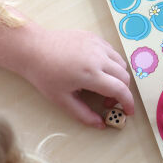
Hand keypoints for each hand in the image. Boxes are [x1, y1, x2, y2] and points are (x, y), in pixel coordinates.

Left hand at [15, 25, 134, 127]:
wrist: (34, 49)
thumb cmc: (44, 75)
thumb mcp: (61, 99)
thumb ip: (83, 114)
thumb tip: (100, 124)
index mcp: (90, 74)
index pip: (120, 90)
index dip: (128, 102)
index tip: (128, 111)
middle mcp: (98, 58)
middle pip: (124, 77)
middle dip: (122, 92)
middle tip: (107, 101)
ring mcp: (98, 45)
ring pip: (121, 63)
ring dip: (118, 77)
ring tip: (102, 85)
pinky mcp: (94, 37)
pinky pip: (112, 52)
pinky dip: (112, 63)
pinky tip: (97, 70)